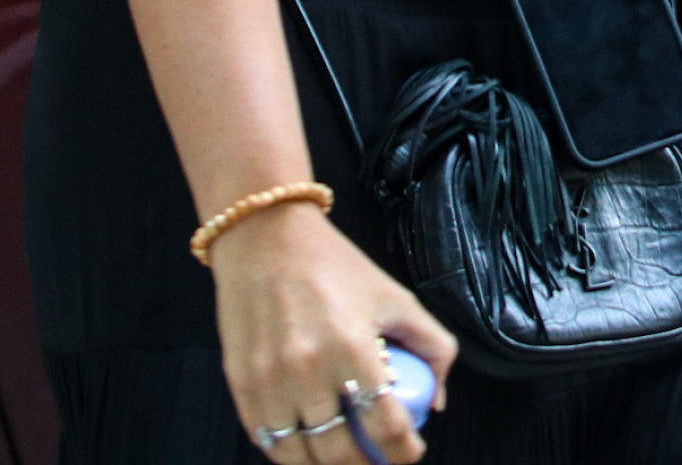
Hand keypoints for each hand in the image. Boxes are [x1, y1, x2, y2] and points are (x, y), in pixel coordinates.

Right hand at [212, 202, 455, 461]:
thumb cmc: (333, 265)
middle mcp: (310, 369)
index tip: (410, 453)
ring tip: (345, 458)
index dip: (402, 450)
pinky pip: (269, 441)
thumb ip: (431, 344)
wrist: (266, 239)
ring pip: (301, 456)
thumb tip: (438, 399)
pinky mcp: (242, 386)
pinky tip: (309, 446)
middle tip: (379, 460)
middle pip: (341, 450)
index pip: (385, 423)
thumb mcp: (393, 295)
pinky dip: (291, 453)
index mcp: (353, 345)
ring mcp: (271, 381)